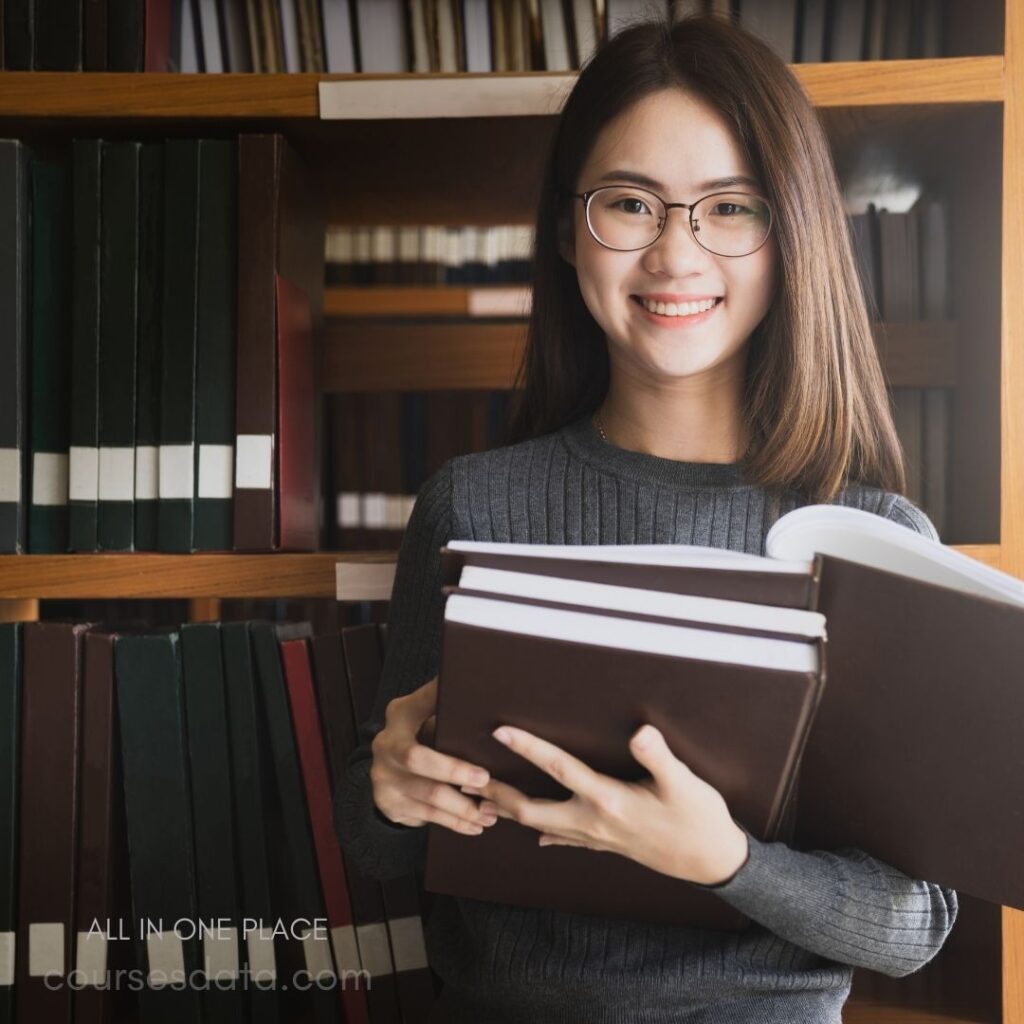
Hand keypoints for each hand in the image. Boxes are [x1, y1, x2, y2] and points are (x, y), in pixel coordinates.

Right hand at [370, 676, 497, 835]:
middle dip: (455, 771)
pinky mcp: (388, 804)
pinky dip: (454, 822)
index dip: (441, 705)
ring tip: (491, 813)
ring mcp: (383, 777)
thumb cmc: (424, 737)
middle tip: (485, 780)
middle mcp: (385, 744)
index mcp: (400, 715)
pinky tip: (475, 826)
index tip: (475, 712)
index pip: (422, 704)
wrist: (388, 772)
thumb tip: (484, 690)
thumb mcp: (426, 716)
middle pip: (417, 758)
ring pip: (428, 795)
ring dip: (463, 807)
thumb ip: (445, 706)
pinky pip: (426, 817)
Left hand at [467, 724, 748, 885]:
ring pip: (543, 827)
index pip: (560, 769)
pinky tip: (537, 836)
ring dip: (513, 813)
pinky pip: (565, 840)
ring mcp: (598, 838)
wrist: (713, 863)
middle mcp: (595, 822)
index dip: (529, 748)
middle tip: (469, 779)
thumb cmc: (700, 818)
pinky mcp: (607, 846)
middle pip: (534, 810)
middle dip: (500, 795)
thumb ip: (659, 757)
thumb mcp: (685, 783)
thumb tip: (641, 732)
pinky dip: (545, 834)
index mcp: (609, 800)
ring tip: (485, 801)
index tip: (500, 731)